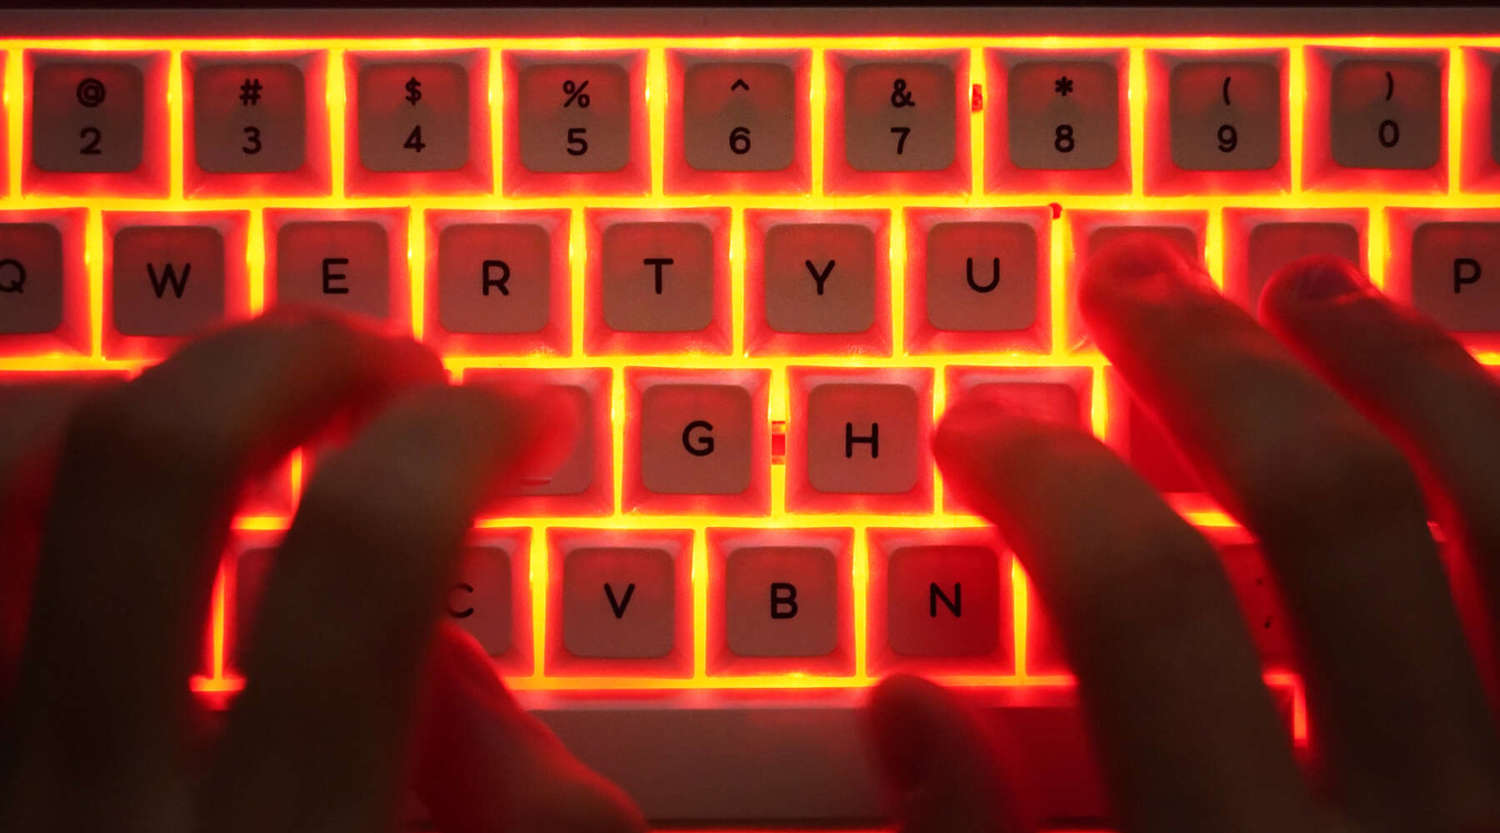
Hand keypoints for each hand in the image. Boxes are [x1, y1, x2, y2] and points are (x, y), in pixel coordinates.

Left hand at [0, 312, 642, 832]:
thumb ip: (525, 809)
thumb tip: (469, 658)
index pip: (369, 548)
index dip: (466, 432)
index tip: (522, 416)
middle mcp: (98, 796)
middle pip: (166, 458)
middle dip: (303, 357)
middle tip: (390, 368)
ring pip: (13, 476)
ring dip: (150, 396)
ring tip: (252, 408)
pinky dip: (39, 469)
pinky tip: (116, 484)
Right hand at [868, 235, 1499, 832]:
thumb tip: (909, 711)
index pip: (1143, 606)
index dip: (1048, 483)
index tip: (984, 428)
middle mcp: (1436, 807)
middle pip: (1327, 509)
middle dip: (1210, 366)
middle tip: (1134, 286)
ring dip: (1404, 367)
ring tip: (1313, 288)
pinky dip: (1498, 448)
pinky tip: (1448, 404)